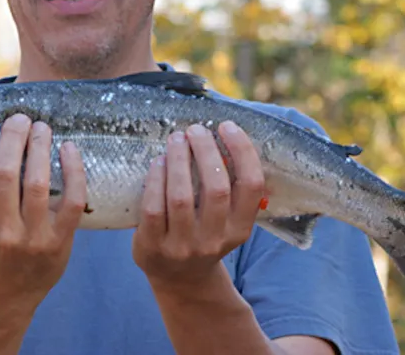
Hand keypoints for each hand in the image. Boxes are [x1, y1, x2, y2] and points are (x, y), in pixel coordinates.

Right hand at [0, 112, 87, 313]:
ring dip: (40, 147)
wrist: (6, 299)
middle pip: (5, 172)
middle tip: (20, 118)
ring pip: (38, 183)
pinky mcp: (61, 243)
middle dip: (13, 136)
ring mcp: (33, 239)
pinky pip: (73, 200)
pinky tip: (69, 148)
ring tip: (41, 127)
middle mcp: (1, 233)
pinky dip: (74, 170)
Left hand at [132, 120, 265, 289]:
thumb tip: (225, 133)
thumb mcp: (227, 220)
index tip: (227, 126)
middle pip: (216, 188)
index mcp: (240, 229)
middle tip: (195, 130)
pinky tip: (158, 162)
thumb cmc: (203, 233)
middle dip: (206, 151)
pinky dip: (155, 179)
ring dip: (179, 160)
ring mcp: (183, 246)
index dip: (242, 152)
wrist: (180, 278)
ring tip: (176, 139)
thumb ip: (231, 187)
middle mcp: (214, 240)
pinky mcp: (153, 247)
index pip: (251, 186)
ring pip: (181, 196)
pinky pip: (153, 208)